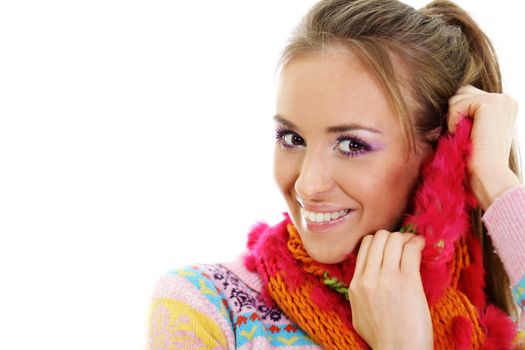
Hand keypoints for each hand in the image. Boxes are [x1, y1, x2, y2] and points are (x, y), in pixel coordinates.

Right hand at [348, 230, 432, 349]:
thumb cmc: (382, 338)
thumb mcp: (358, 313)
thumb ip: (360, 292)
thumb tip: (366, 277)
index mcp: (356, 285)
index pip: (364, 246)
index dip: (380, 241)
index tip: (392, 247)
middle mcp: (368, 277)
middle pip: (378, 238)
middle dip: (393, 236)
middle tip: (404, 243)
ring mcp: (387, 278)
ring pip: (393, 239)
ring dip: (406, 238)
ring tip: (414, 243)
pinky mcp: (407, 282)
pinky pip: (410, 250)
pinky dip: (417, 243)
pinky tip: (422, 245)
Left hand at [447, 85, 520, 209]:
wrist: (489, 175)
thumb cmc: (477, 160)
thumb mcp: (474, 131)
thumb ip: (469, 113)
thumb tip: (449, 99)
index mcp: (503, 106)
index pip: (468, 95)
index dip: (459, 115)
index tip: (467, 135)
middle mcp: (505, 99)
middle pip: (462, 92)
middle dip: (455, 114)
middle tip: (464, 136)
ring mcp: (500, 99)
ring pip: (457, 97)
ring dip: (454, 119)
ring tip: (467, 137)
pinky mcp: (489, 103)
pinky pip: (456, 105)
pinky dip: (454, 123)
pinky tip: (467, 136)